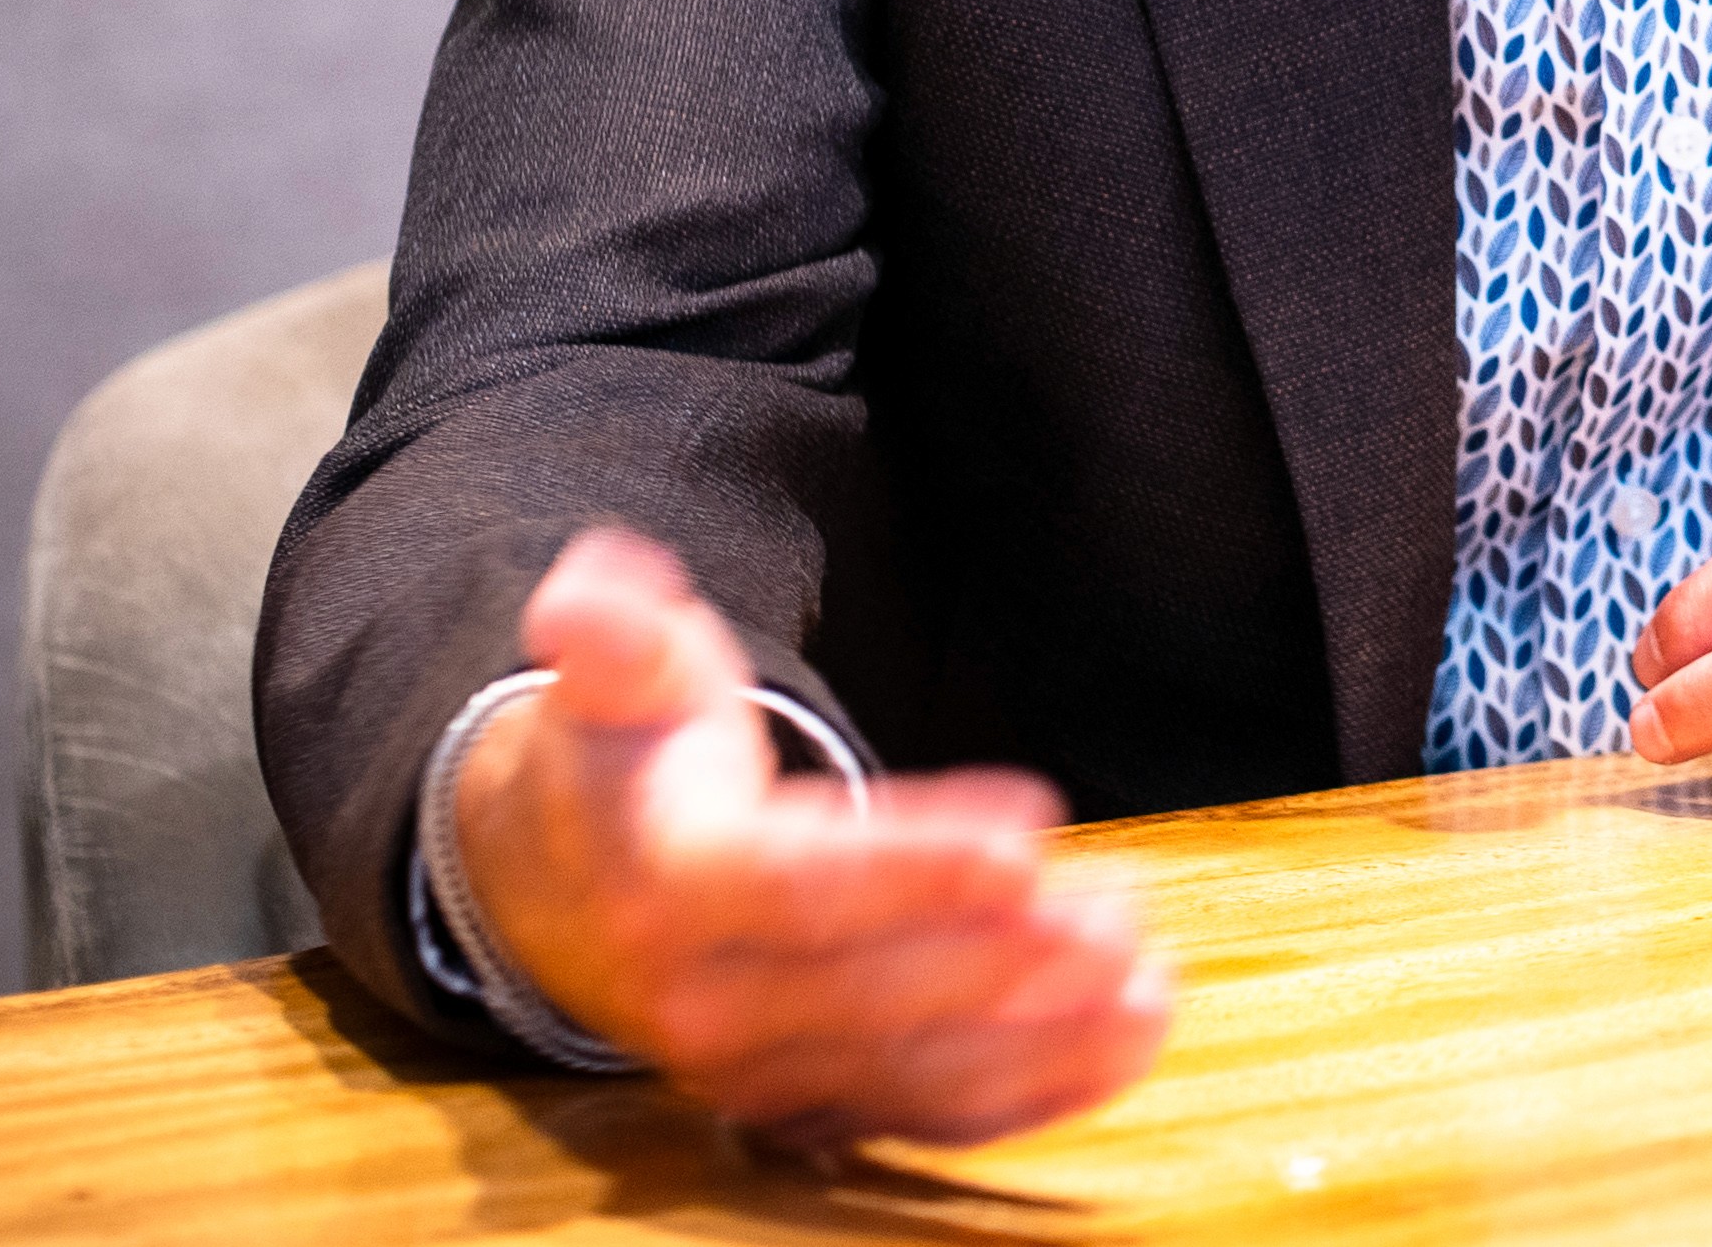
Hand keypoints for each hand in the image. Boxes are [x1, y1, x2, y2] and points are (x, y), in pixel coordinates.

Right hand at [448, 526, 1173, 1144]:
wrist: (562, 888)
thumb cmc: (627, 761)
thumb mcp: (616, 680)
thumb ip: (614, 636)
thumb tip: (592, 598)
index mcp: (668, 885)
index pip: (801, 888)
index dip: (917, 866)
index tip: (1030, 836)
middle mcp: (706, 1001)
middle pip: (877, 992)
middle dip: (1007, 957)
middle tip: (1120, 913)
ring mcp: (758, 1071)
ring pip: (915, 1072)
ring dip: (1042, 1038)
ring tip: (1149, 985)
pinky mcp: (810, 1106)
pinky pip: (927, 1114)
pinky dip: (1032, 1093)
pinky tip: (1124, 1046)